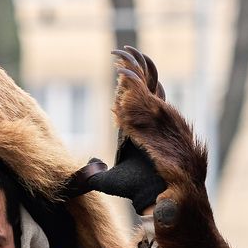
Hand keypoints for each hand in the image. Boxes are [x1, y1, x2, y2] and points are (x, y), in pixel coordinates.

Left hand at [73, 48, 168, 213]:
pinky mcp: (155, 120)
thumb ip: (96, 176)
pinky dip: (133, 81)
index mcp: (143, 128)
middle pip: (147, 85)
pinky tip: (120, 71)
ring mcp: (156, 118)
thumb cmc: (139, 190)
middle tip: (123, 53)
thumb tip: (88, 169)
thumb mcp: (111, 181)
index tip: (117, 71)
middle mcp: (152, 120)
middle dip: (136, 67)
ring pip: (146, 85)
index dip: (128, 84)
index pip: (137, 99)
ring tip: (122, 53)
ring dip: (133, 68)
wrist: (158, 195)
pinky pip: (143, 95)